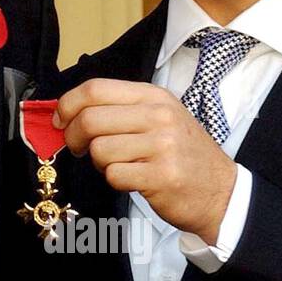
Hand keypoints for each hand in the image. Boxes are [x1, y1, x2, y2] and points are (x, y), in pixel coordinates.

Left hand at [54, 78, 235, 242]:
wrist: (221, 191)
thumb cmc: (181, 154)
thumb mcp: (158, 118)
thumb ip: (118, 110)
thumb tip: (66, 113)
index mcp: (153, 97)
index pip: (95, 89)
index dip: (68, 104)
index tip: (60, 120)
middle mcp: (159, 116)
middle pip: (90, 119)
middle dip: (73, 137)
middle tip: (78, 148)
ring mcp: (163, 146)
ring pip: (99, 150)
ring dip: (100, 163)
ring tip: (119, 164)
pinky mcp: (162, 176)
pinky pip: (114, 175)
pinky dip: (115, 180)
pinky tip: (133, 179)